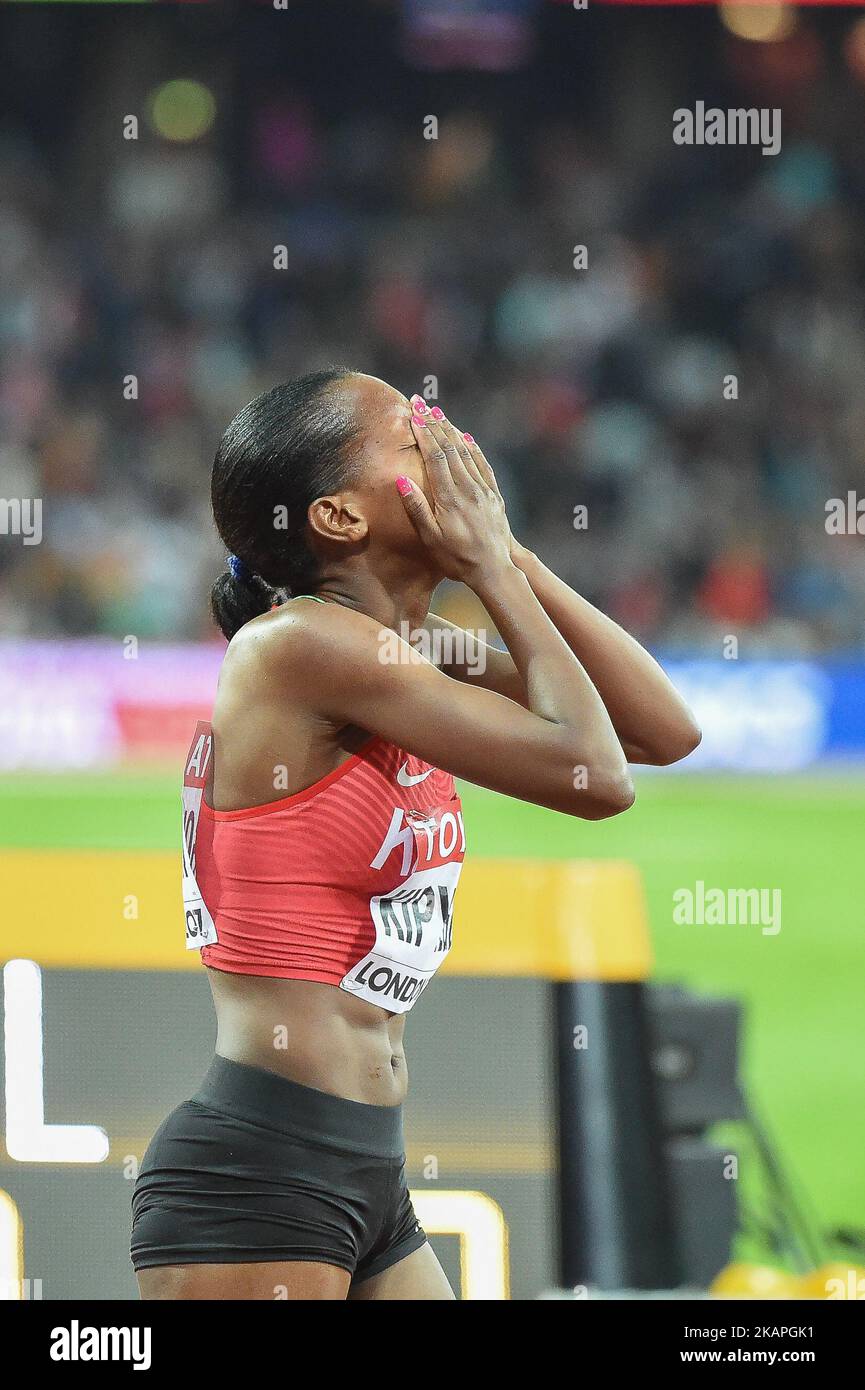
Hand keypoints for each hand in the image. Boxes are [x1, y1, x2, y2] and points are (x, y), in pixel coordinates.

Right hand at [396, 407, 513, 586]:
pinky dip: (472, 448)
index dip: (423, 432)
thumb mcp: (431, 538)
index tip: (413, 413)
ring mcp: (483, 490)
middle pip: (450, 448)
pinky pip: (482, 464)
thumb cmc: (456, 558)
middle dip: (434, 423)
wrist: (493, 569)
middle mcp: (468, 488)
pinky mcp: (494, 495)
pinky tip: (465, 438)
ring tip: (438, 413)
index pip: (435, 456)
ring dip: (451, 430)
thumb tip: (401, 479)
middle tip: (420, 403)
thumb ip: (417, 508)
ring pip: (466, 452)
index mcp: (450, 497)